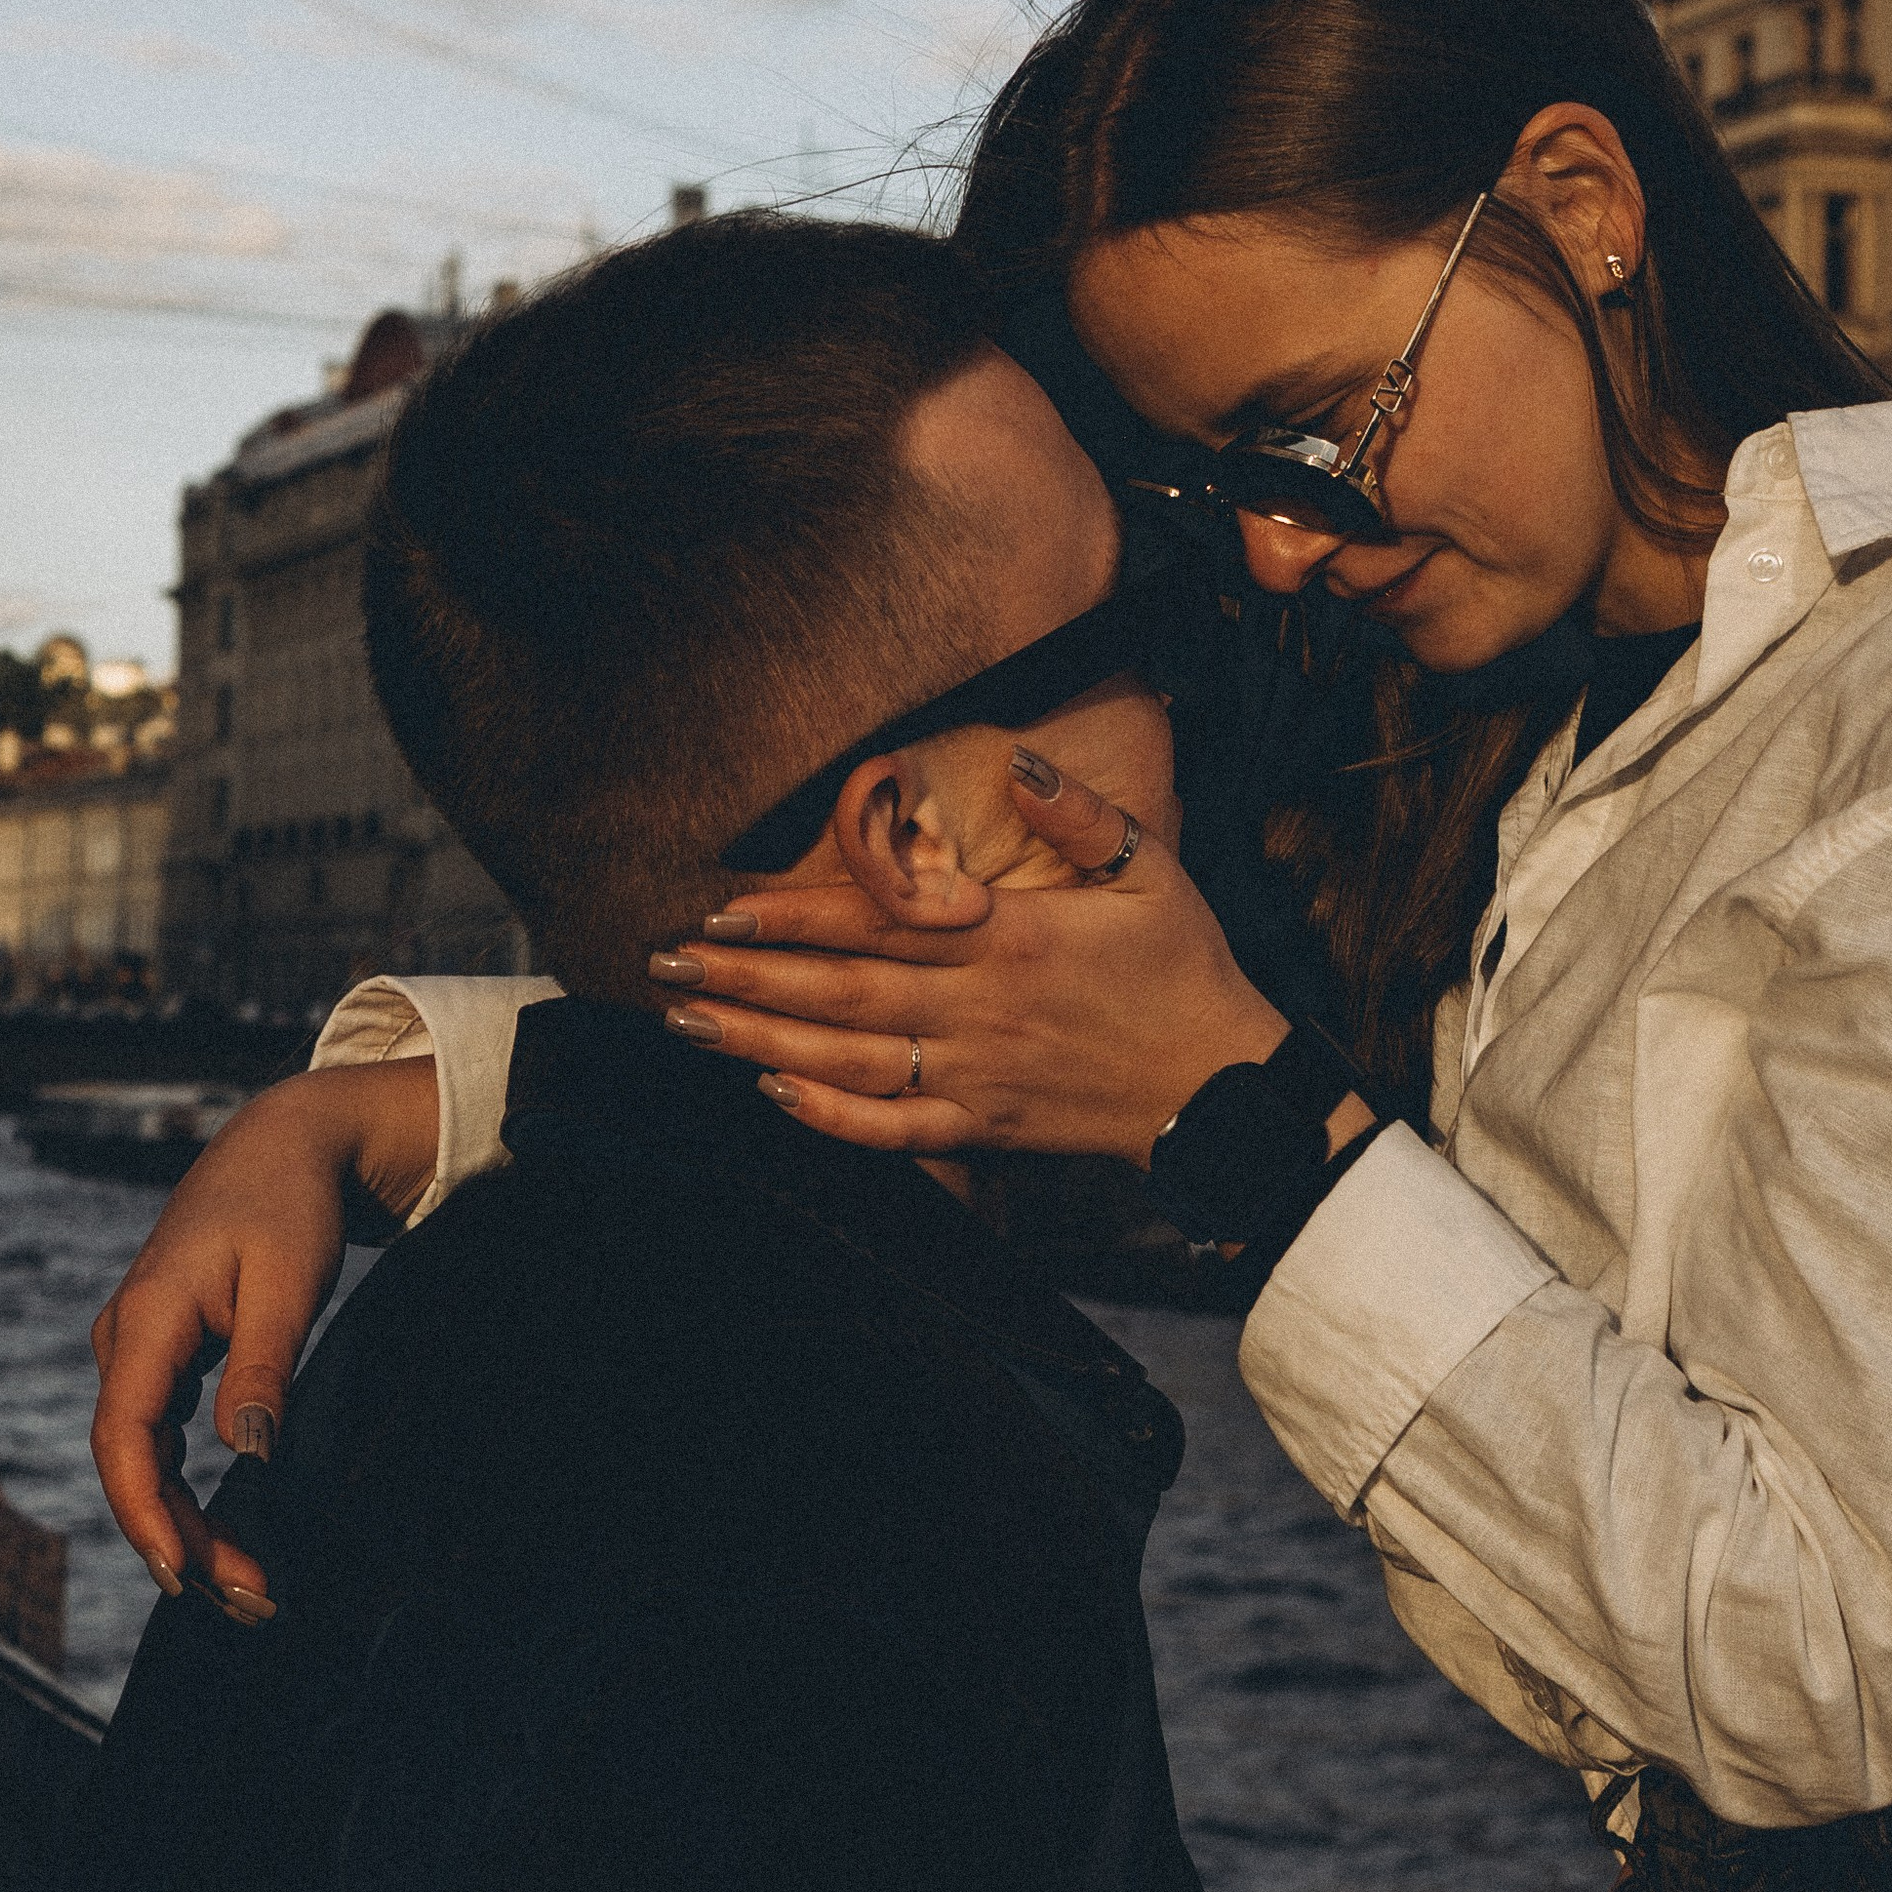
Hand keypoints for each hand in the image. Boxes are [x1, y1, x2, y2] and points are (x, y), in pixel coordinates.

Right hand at [88, 1057, 438, 1614]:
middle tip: (248, 1599)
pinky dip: (187, 1490)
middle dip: (180, 1539)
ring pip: (144, 1458)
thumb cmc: (288, 1206)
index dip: (145, 1514)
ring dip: (185, 1523)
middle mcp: (127, 1339)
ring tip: (243, 1585)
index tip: (184, 1573)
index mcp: (147, 1318)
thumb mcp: (287, 1283)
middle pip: (133, 1463)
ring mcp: (139, 1349)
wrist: (281, 1146)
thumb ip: (264, 1368)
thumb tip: (249, 1456)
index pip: (123, 1437)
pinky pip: (159, 1439)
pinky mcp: (163, 1355)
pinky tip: (222, 1535)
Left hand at [654, 757, 1287, 1162]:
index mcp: (1012, 938)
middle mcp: (980, 1009)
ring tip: (689, 1020)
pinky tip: (772, 1093)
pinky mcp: (988, 1129)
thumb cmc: (1185, 969)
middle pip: (842, 993)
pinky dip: (829, 1118)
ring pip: (850, 1061)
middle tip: (667, 961)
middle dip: (748, 976)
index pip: (882, 922)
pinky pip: (894, 1130)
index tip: (725, 905)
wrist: (1224, 1090)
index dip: (796, 915)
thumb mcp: (1149, 869)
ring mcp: (978, 1076)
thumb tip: (1019, 761)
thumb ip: (1078, 813)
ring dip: (762, 1039)